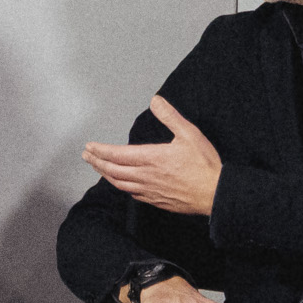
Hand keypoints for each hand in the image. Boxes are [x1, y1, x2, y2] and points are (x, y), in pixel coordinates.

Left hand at [83, 97, 223, 221]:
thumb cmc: (205, 166)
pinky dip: (121, 187)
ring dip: (105, 175)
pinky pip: (132, 194)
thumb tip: (156, 101)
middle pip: (113, 170)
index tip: (90, 146)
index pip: (118, 154)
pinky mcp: (157, 201)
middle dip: (97, 162)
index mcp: (152, 158)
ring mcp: (150, 191)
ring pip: (120, 184)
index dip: (101, 150)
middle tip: (87, 156)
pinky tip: (121, 184)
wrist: (215, 194)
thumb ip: (170, 117)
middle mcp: (147, 176)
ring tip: (98, 168)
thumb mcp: (190, 134)